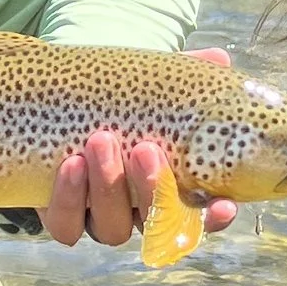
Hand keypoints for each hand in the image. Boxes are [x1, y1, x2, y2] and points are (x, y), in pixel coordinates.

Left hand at [41, 51, 240, 248]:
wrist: (63, 104)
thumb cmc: (120, 102)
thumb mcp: (150, 87)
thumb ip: (184, 77)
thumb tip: (218, 58)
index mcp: (170, 189)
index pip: (201, 215)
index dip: (214, 218)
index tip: (223, 204)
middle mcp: (139, 211)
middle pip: (155, 223)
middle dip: (152, 189)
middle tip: (145, 149)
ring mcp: (102, 217)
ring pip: (112, 228)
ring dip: (108, 188)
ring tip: (100, 140)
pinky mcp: (65, 216)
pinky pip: (67, 226)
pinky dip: (69, 199)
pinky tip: (71, 164)